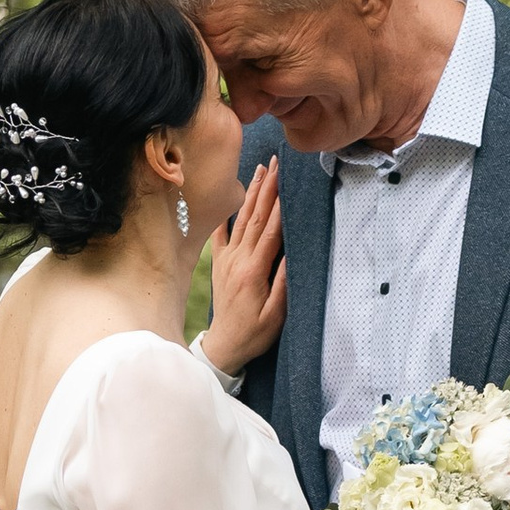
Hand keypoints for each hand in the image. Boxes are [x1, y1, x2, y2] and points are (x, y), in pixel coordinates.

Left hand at [200, 157, 286, 373]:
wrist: (225, 346)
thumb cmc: (255, 333)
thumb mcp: (276, 314)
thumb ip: (283, 283)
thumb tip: (291, 253)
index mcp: (254, 271)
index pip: (269, 231)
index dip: (278, 204)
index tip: (284, 181)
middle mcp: (238, 260)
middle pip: (254, 218)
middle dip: (266, 188)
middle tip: (274, 164)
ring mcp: (226, 260)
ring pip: (240, 220)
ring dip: (251, 193)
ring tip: (259, 171)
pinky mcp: (219, 264)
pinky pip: (220, 234)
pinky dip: (225, 214)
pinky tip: (229, 197)